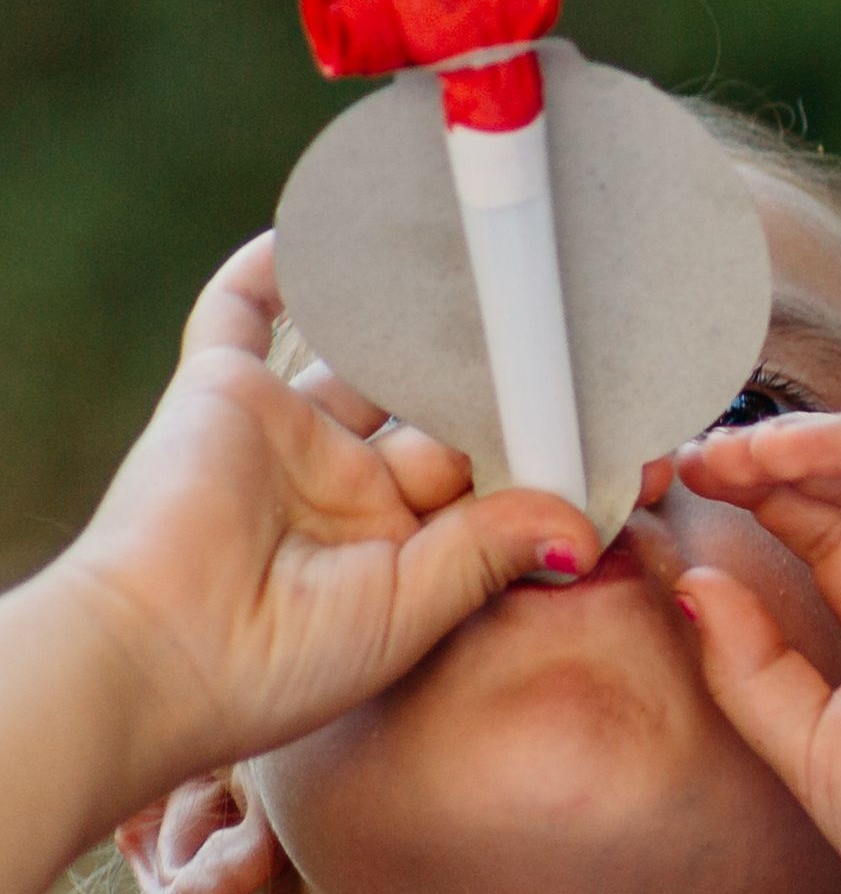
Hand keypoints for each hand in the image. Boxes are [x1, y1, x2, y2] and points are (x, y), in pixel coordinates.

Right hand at [39, 240, 592, 792]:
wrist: (154, 658)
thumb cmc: (280, 665)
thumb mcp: (411, 610)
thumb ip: (491, 550)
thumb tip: (582, 528)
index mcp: (403, 542)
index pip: (497, 476)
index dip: (558, 451)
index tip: (634, 430)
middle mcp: (352, 482)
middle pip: (448, 409)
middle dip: (509, 381)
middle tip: (579, 333)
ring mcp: (292, 435)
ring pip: (372, 355)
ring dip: (422, 315)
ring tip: (489, 266)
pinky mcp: (227, 395)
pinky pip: (240, 316)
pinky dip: (270, 270)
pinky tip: (322, 228)